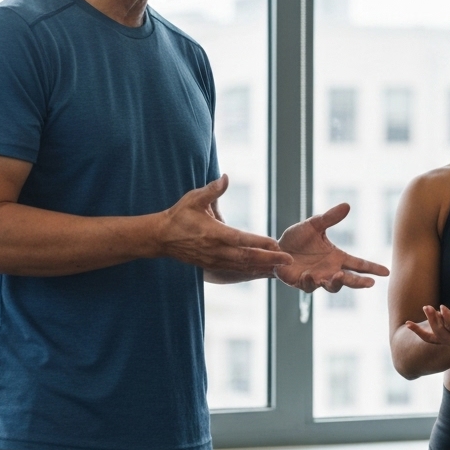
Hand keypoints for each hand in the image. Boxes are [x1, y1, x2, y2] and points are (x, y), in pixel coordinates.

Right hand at [160, 175, 292, 279]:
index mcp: (214, 233)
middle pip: (246, 257)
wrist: (161, 238)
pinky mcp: (212, 266)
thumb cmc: (179, 215)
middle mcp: (216, 250)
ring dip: (262, 268)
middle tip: (288, 261)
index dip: (259, 243)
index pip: (241, 239)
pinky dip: (250, 272)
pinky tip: (263, 272)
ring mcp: (214, 261)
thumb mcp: (194, 199)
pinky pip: (235, 271)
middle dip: (268, 260)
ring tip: (281, 268)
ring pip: (242, 267)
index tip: (276, 244)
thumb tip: (225, 177)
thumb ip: (212, 190)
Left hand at [275, 203, 389, 292]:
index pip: (359, 264)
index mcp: (337, 257)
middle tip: (370, 283)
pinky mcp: (302, 283)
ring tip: (340, 275)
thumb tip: (347, 205)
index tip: (386, 272)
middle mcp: (330, 270)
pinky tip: (309, 274)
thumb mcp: (314, 225)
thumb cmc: (297, 238)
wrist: (276, 248)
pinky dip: (310, 280)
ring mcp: (317, 278)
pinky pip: (309, 285)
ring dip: (338, 282)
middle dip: (360, 282)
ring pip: (332, 286)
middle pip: (350, 279)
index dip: (373, 268)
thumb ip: (330, 218)